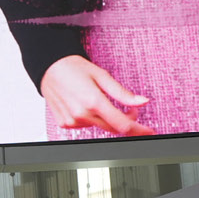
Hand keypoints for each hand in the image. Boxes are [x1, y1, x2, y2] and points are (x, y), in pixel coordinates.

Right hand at [41, 55, 155, 135]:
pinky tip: (86, 104)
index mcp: (93, 101)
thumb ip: (123, 93)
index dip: (139, 129)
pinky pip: (85, 126)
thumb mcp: (102, 76)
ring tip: (101, 100)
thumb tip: (142, 101)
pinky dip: (91, 118)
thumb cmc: (74, 68)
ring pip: (99, 126)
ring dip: (106, 118)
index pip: (122, 125)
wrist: (49, 67)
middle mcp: (82, 114)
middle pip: (113, 128)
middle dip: (126, 122)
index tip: (149, 131)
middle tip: (130, 110)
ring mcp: (72, 121)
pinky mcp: (65, 123)